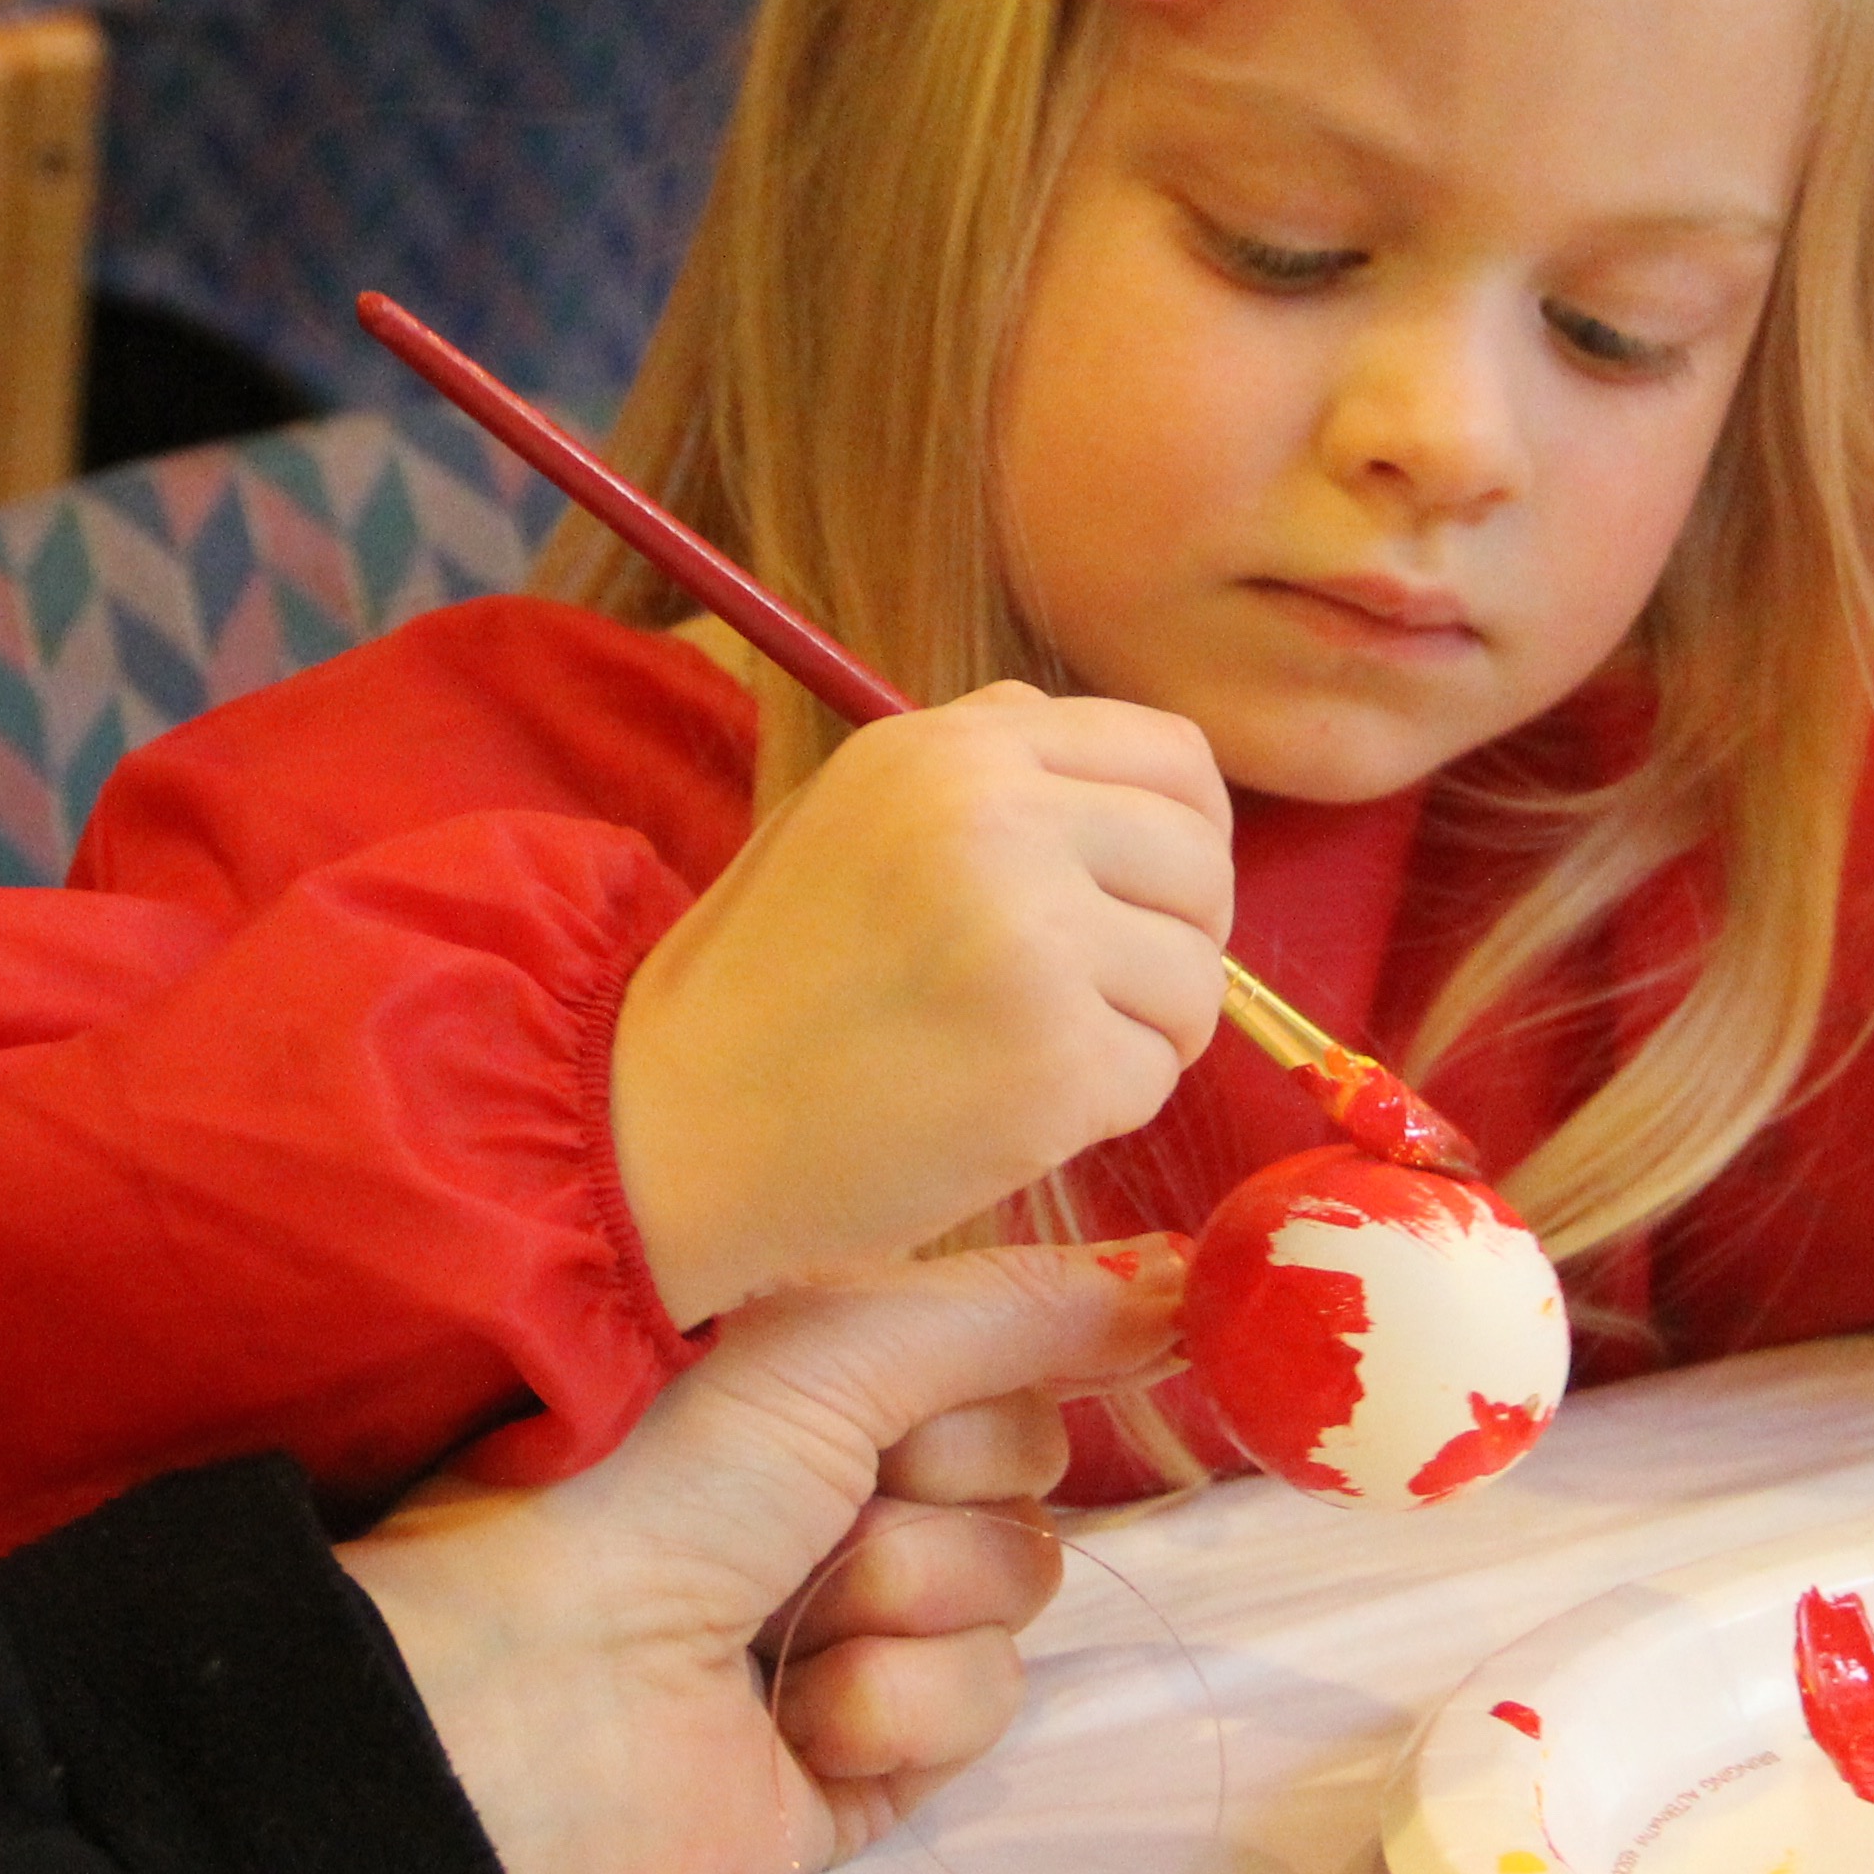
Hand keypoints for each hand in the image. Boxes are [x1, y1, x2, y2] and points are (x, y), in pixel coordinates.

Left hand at [337, 1242, 1184, 1873]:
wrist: (521, 1711)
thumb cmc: (642, 1485)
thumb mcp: (830, 1345)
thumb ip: (1015, 1309)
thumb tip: (1188, 1271)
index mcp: (810, 1372)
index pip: (1007, 1349)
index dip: (1020, 1361)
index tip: (1038, 1361)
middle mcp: (835, 1486)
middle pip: (1032, 1470)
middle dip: (948, 1485)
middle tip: (831, 1504)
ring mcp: (855, 1626)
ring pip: (1017, 1594)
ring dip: (910, 1602)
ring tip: (783, 1622)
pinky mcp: (868, 1760)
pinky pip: (981, 1712)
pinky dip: (893, 1709)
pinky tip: (791, 1717)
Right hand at [609, 681, 1234, 1323]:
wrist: (670, 1125)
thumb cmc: (763, 980)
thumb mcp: (851, 810)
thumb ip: (986, 770)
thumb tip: (1127, 772)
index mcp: (954, 749)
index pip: (1174, 758)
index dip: (1185, 835)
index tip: (1144, 895)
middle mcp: (1002, 822)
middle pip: (1203, 865)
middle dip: (1175, 939)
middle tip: (1095, 994)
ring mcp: (1034, 943)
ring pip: (1196, 979)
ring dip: (1141, 1032)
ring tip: (1029, 1053)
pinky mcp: (1053, 1064)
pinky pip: (1155, 1076)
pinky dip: (1103, 1107)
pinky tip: (1008, 1110)